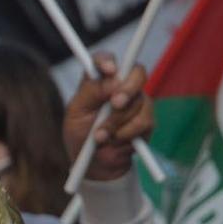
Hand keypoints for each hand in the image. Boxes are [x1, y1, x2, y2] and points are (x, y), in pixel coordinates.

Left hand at [63, 53, 154, 179]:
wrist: (94, 164)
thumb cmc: (80, 134)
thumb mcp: (75, 113)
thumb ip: (90, 92)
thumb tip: (112, 78)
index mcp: (99, 79)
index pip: (106, 59)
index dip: (109, 61)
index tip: (108, 70)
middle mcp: (121, 86)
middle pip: (136, 73)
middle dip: (127, 89)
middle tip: (115, 104)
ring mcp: (137, 103)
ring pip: (139, 102)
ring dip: (118, 122)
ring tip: (100, 137)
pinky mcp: (147, 121)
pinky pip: (144, 121)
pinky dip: (127, 133)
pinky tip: (115, 141)